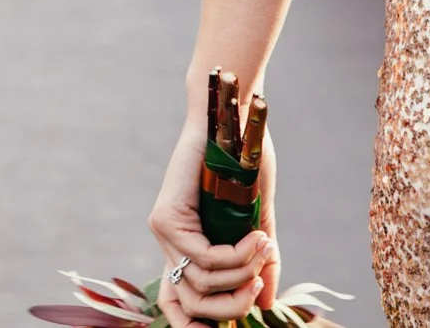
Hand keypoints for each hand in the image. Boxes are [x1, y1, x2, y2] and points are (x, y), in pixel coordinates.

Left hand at [149, 117, 280, 326]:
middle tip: (260, 282)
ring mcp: (163, 231)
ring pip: (202, 284)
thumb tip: (266, 305)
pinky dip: (236, 256)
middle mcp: (170, 243)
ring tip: (265, 246)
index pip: (177, 306)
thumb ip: (259, 264)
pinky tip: (256, 239)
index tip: (234, 325)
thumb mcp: (257, 224)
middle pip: (194, 305)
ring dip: (242, 273)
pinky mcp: (164, 217)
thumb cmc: (246, 167)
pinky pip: (203, 258)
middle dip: (235, 305)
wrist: (234, 122)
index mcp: (188, 247)